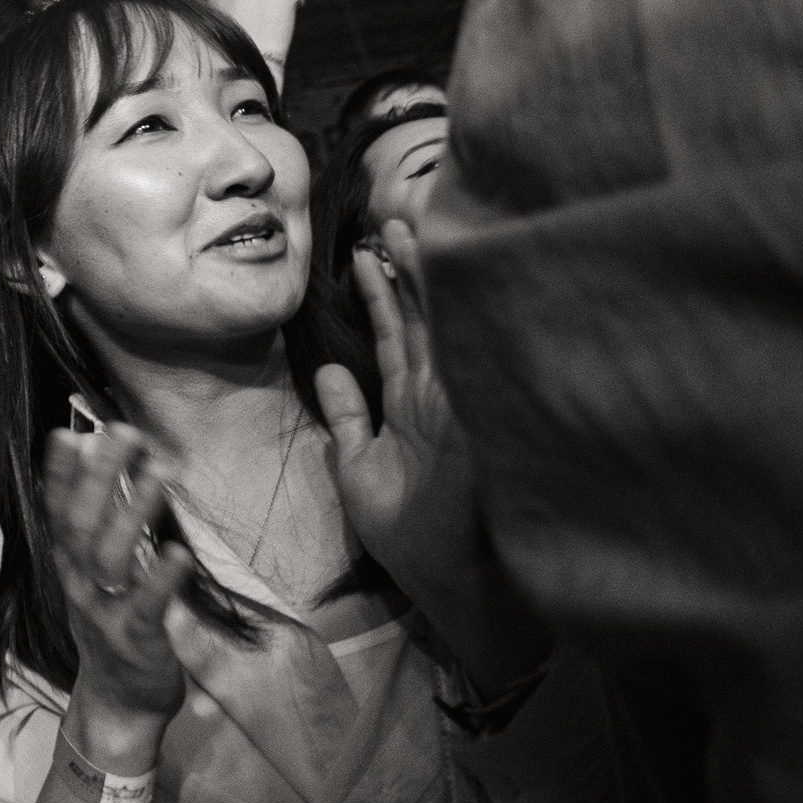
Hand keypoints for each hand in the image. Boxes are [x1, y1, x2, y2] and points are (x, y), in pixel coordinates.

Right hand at [46, 424, 191, 728]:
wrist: (117, 704)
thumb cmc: (114, 629)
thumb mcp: (98, 579)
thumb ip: (98, 530)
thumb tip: (102, 473)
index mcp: (72, 568)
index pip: (58, 513)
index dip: (59, 474)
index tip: (67, 432)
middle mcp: (81, 584)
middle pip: (83, 523)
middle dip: (100, 475)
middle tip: (123, 432)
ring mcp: (105, 611)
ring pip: (111, 557)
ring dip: (133, 512)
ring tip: (158, 473)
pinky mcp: (136, 639)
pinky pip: (146, 606)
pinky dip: (161, 579)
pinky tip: (180, 553)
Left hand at [317, 219, 476, 595]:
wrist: (448, 582)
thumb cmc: (407, 534)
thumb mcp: (358, 467)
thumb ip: (348, 418)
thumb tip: (327, 370)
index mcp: (412, 406)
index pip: (396, 337)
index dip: (380, 296)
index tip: (364, 253)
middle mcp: (439, 397)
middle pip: (421, 322)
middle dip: (407, 272)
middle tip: (390, 219)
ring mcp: (460, 406)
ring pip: (441, 331)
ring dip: (425, 284)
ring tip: (405, 233)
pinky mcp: (474, 423)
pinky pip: (464, 364)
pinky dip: (457, 327)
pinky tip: (448, 288)